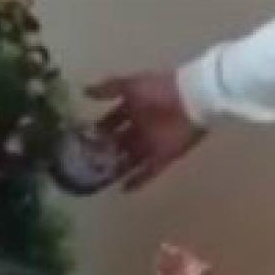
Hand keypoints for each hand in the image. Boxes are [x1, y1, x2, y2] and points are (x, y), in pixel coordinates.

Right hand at [87, 70, 204, 189]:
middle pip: (119, 143)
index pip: (111, 122)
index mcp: (133, 108)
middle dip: (105, 152)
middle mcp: (140, 127)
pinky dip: (137, 181)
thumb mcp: (131, 85)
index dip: (98, 130)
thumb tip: (84, 92)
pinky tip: (122, 190)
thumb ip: (108, 89)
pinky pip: (149, 172)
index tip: (81, 141)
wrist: (194, 99)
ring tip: (99, 180)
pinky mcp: (164, 156)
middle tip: (86, 165)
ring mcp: (152, 143)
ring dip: (117, 168)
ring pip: (130, 159)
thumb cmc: (161, 90)